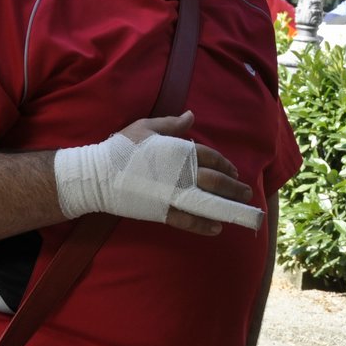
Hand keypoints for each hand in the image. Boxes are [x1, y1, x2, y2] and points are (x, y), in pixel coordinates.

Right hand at [119, 112, 254, 234]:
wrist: (98, 174)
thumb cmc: (121, 148)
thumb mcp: (146, 128)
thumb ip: (171, 124)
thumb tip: (191, 116)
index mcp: (179, 150)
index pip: (210, 157)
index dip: (225, 165)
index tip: (234, 171)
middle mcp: (181, 172)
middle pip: (216, 180)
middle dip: (234, 187)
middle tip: (247, 193)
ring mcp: (173, 193)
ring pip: (207, 201)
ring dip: (227, 207)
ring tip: (240, 211)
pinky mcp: (162, 211)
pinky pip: (188, 220)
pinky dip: (204, 225)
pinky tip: (217, 229)